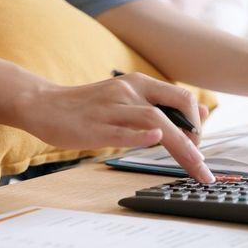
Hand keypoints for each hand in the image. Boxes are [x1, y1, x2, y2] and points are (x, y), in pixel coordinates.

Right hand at [15, 72, 213, 182]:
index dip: (198, 121)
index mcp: (138, 83)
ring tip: (193, 164)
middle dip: (195, 137)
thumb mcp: (126, 99)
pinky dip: (141, 135)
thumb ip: (160, 105)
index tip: (201, 146)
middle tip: (201, 164)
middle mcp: (128, 90)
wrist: (44, 105)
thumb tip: (203, 113)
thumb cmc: (87, 107)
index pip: (181, 97)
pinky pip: (121, 130)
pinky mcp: (94, 126)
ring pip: (154, 119)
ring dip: (180, 144)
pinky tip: (155, 139)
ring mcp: (111, 108)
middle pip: (174, 107)